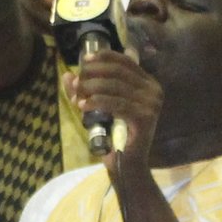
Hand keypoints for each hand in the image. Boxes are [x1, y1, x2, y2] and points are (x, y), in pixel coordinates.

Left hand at [67, 53, 161, 176]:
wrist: (127, 165)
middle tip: (77, 83)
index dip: (104, 57)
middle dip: (93, 74)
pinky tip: (83, 106)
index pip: (125, 61)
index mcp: (148, 83)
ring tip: (78, 96)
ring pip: (115, 86)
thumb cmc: (115, 135)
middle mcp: (153, 89)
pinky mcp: (145, 117)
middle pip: (118, 71)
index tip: (84, 60)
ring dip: (91, 88)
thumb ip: (84, 91)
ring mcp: (151, 103)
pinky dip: (97, 102)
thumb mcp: (98, 108)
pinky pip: (116, 103)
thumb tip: (67, 75)